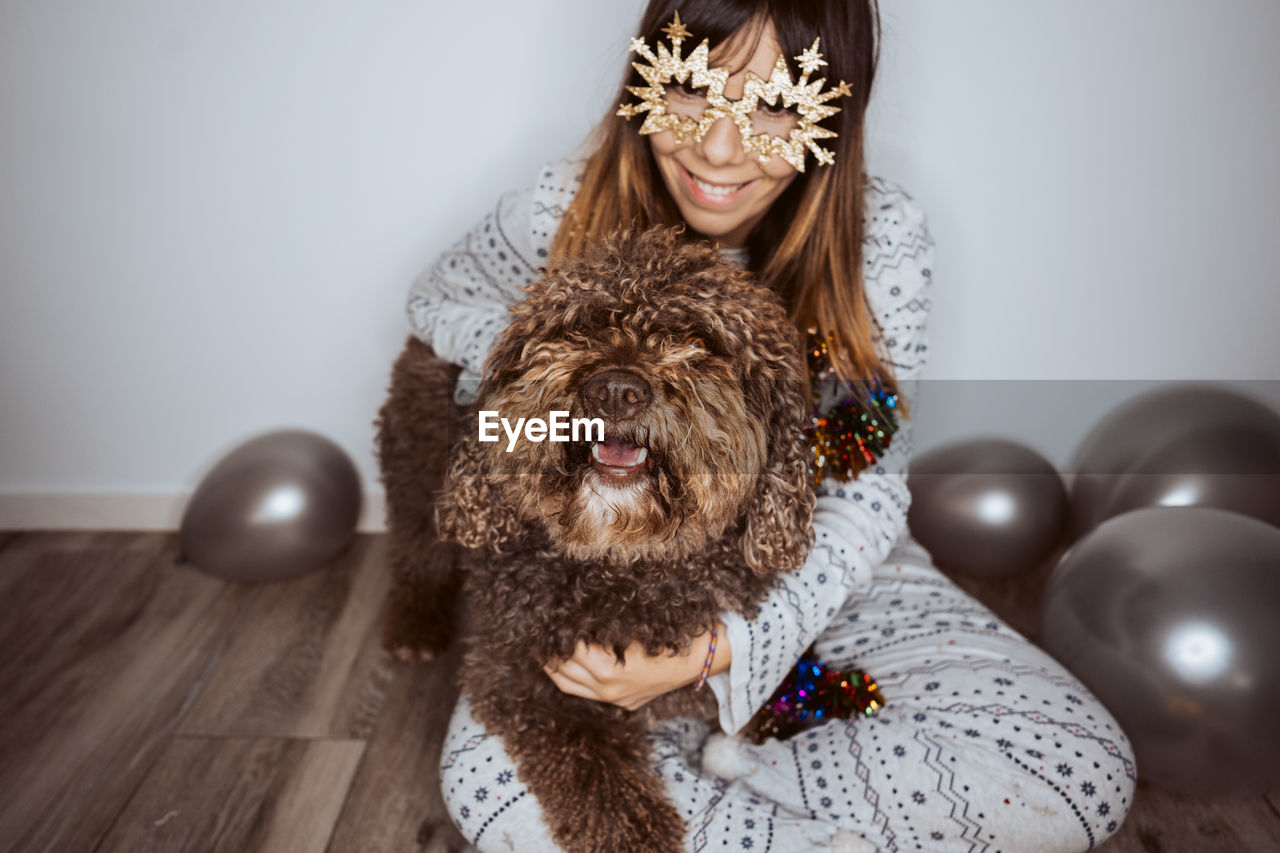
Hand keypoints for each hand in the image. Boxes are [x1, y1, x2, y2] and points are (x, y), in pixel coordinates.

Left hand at [544, 626, 729, 710]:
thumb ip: (599, 625)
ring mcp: (615, 699)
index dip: (554, 634)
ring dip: (554, 669)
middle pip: (562, 671)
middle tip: (535, 635)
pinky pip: (587, 693)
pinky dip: (574, 679)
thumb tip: (569, 616)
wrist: (700, 658)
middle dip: (547, 653)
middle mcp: (607, 689)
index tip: (543, 621)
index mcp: (606, 669)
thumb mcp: (629, 626)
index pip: (566, 651)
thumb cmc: (665, 633)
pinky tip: (568, 665)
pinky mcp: (623, 704)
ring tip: (543, 651)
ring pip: (569, 686)